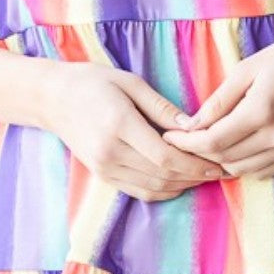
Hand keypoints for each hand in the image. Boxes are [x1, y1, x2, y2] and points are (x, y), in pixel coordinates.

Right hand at [37, 61, 225, 202]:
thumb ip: (161, 106)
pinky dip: (164, 190)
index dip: (195, 164)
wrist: (52, 99)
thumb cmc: (93, 82)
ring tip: (206, 175)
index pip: (165, 156)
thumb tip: (192, 126)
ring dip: (183, 185)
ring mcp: (104, 167)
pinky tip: (181, 181)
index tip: (218, 161)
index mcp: (119, 125)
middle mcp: (110, 152)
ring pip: (153, 188)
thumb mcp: (130, 82)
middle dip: (196, 176)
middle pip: (163, 176)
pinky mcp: (103, 175)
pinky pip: (140, 191)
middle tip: (221, 169)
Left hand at [160, 27, 273, 179]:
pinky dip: (243, 165)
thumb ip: (218, 101)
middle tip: (182, 139)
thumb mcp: (247, 69)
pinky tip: (234, 149)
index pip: (213, 141)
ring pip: (241, 170)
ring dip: (219, 161)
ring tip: (206, 144)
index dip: (186, 142)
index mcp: (261, 111)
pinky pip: (262, 171)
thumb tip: (191, 124)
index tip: (169, 134)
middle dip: (198, 152)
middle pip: (224, 159)